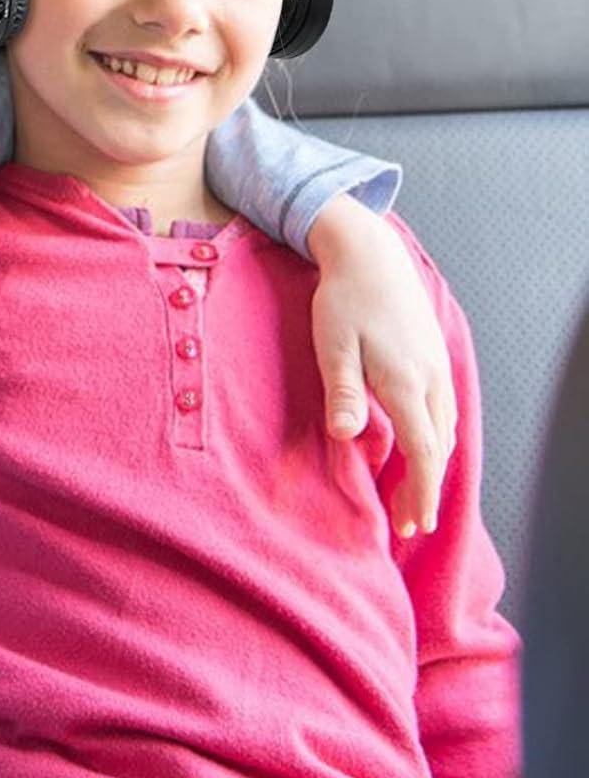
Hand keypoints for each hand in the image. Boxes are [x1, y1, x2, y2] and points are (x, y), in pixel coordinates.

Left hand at [308, 195, 457, 537]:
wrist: (370, 255)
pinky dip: (434, 438)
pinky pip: (441, 409)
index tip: (413, 522)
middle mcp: (430, 379)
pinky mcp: (433, 357)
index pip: (423, 451)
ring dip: (431, 465)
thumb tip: (346, 436)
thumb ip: (343, 391)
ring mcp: (437, 367)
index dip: (421, 491)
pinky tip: (418, 447)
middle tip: (408, 522)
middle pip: (438, 448)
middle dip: (425, 488)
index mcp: (405, 382)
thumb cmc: (344, 299)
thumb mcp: (333, 344)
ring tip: (412, 493)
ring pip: (443, 429)